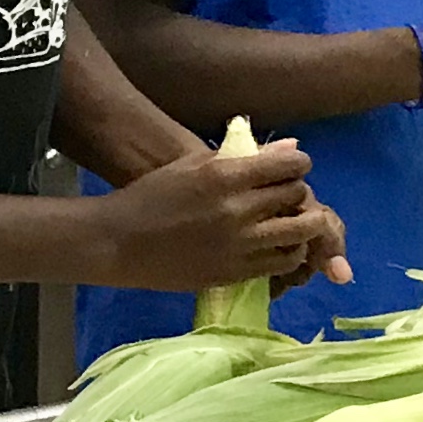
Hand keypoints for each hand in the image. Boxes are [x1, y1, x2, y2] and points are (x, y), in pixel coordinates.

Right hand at [96, 138, 343, 291]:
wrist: (118, 242)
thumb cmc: (153, 195)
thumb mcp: (194, 164)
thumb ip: (245, 157)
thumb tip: (292, 148)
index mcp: (225, 177)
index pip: (290, 167)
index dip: (298, 165)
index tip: (292, 169)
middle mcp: (238, 211)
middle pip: (297, 197)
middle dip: (298, 193)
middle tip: (288, 196)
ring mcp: (238, 245)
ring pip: (300, 234)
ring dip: (304, 225)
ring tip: (293, 221)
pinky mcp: (235, 273)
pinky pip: (282, 262)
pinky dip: (290, 251)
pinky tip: (280, 245)